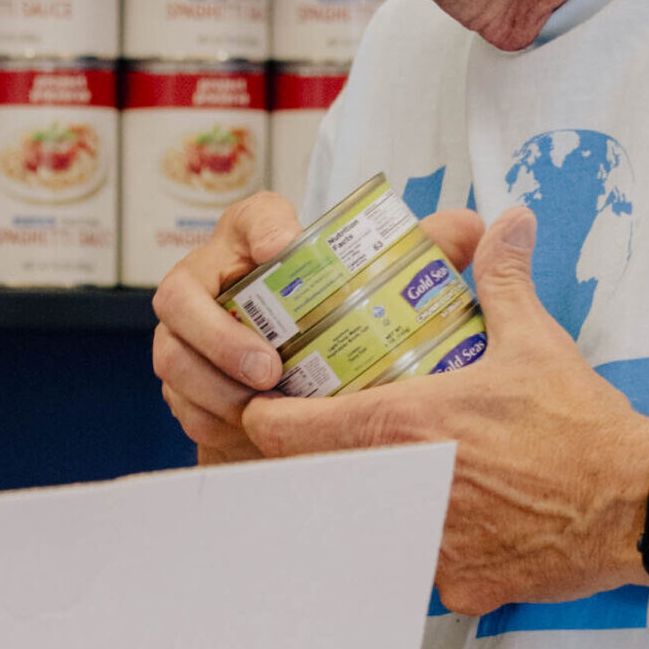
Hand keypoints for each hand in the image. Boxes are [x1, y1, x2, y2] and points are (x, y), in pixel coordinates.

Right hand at [151, 191, 482, 462]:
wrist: (302, 386)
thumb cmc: (344, 321)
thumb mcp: (386, 284)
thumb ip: (428, 251)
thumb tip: (476, 228)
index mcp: (259, 243)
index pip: (250, 216)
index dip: (260, 228)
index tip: (283, 247)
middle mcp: (213, 281)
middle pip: (182, 290)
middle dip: (220, 332)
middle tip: (269, 366)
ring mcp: (189, 334)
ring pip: (172, 351)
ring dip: (210, 380)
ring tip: (256, 405)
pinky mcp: (184, 382)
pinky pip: (177, 399)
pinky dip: (207, 417)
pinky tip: (242, 432)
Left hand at [244, 206, 648, 612]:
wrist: (637, 502)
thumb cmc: (581, 423)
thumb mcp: (536, 340)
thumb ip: (503, 279)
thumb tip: (506, 222)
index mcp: (407, 427)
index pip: (294, 431)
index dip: (271, 420)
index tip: (267, 410)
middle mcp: (404, 491)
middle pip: (323, 484)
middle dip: (326, 462)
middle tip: (340, 441)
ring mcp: (430, 548)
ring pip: (373, 529)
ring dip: (380, 506)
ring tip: (406, 480)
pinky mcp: (461, 588)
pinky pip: (427, 569)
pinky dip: (438, 549)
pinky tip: (466, 525)